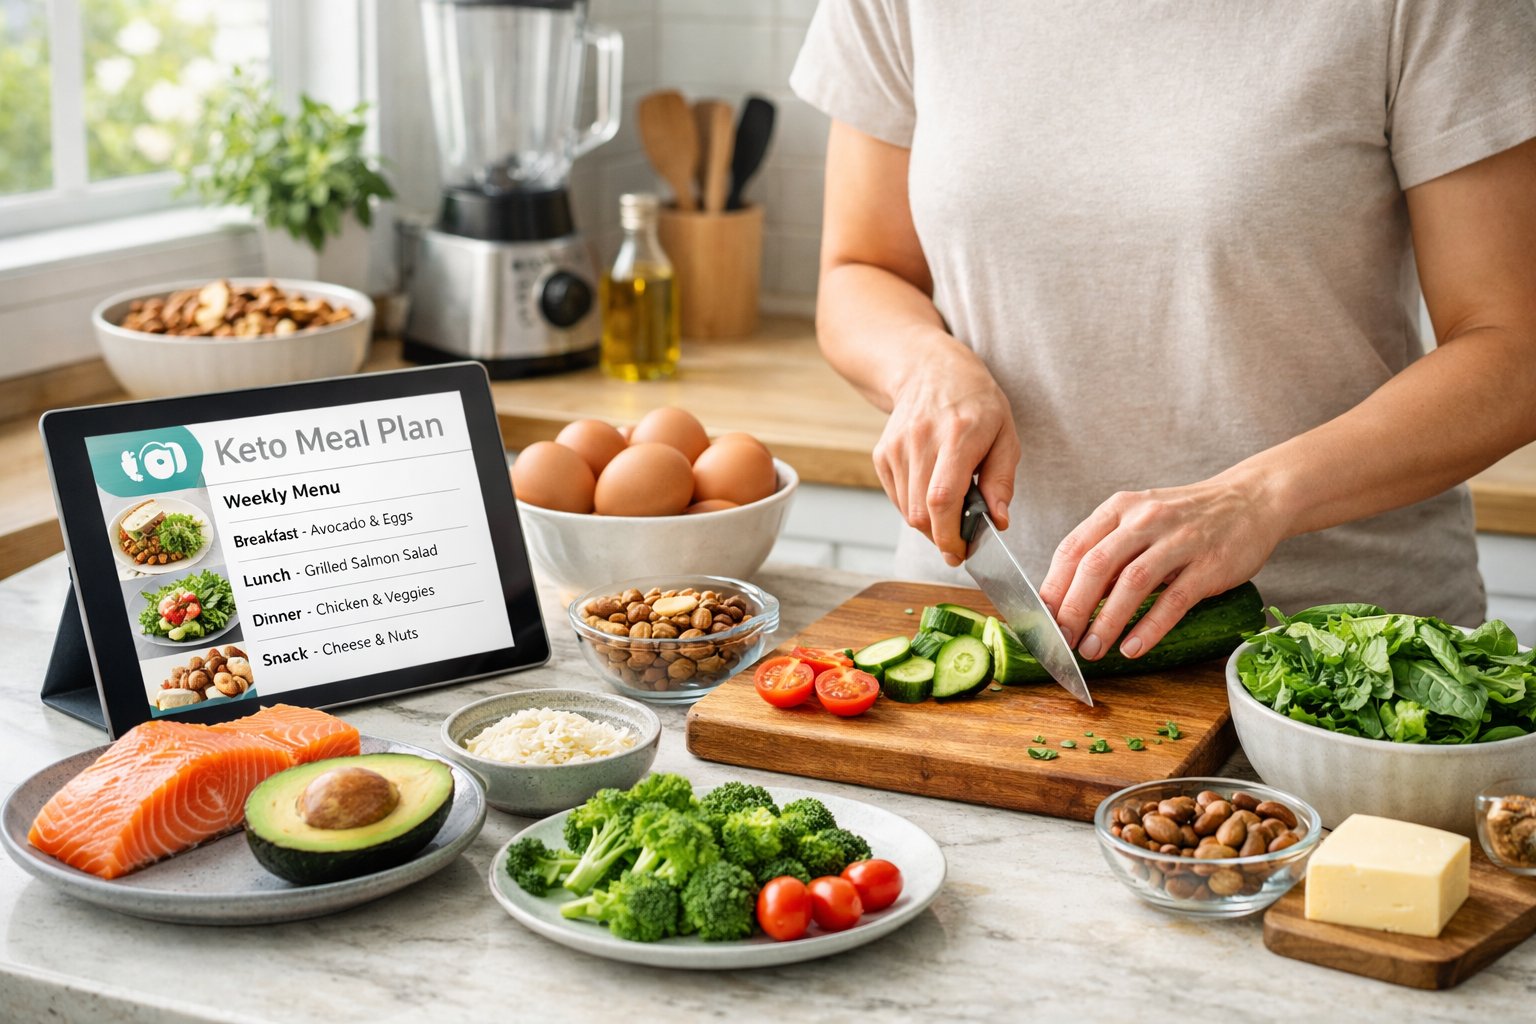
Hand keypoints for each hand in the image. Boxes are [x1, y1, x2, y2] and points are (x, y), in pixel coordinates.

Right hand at [873, 341, 1019, 565]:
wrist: (930, 370)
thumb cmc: (976, 403)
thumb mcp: (1006, 434)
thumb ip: (1002, 480)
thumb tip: (999, 521)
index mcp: (957, 435)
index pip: (943, 497)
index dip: (950, 534)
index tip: (962, 552)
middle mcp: (921, 440)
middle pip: (921, 512)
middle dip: (942, 538)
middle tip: (960, 545)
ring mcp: (897, 447)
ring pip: (908, 511)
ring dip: (930, 525)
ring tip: (950, 514)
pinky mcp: (882, 454)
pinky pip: (898, 498)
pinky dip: (916, 508)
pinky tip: (932, 494)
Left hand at [1037, 468, 1287, 659]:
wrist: (1251, 499)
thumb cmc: (1186, 518)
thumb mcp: (1140, 520)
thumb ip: (1108, 551)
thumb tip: (1069, 598)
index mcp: (1119, 508)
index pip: (1073, 548)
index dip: (1053, 587)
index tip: (1041, 619)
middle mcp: (1145, 519)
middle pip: (1096, 566)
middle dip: (1073, 608)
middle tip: (1061, 641)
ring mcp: (1179, 540)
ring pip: (1132, 583)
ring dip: (1107, 622)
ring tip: (1091, 650)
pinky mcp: (1210, 563)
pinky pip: (1174, 600)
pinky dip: (1150, 627)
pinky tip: (1133, 648)